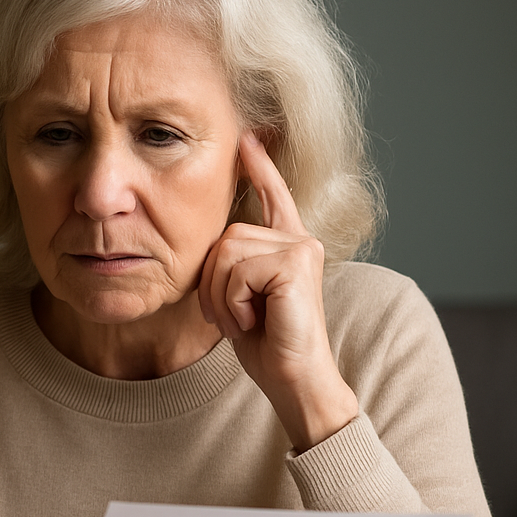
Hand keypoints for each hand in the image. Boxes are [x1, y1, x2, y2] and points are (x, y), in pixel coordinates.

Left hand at [198, 132, 358, 450]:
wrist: (293, 379)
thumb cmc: (266, 344)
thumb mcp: (240, 298)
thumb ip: (232, 266)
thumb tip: (216, 241)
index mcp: (287, 246)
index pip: (272, 197)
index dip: (260, 167)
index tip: (249, 138)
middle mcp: (299, 240)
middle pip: (224, 237)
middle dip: (214, 284)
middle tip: (238, 316)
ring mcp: (301, 248)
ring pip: (226, 253)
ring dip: (223, 297)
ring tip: (249, 319)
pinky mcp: (297, 263)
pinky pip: (237, 272)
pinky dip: (234, 304)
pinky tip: (257, 321)